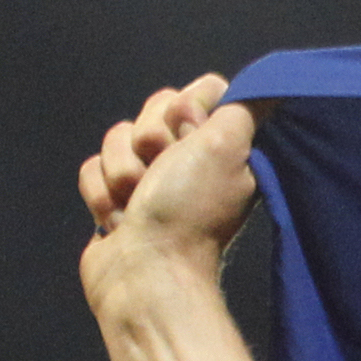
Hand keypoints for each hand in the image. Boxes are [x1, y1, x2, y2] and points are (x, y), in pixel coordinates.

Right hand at [79, 76, 258, 311]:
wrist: (147, 273)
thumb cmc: (189, 213)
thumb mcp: (227, 147)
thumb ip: (242, 109)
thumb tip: (268, 87)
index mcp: (222, 153)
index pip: (190, 97)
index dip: (182, 112)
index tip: (190, 139)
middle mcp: (189, 166)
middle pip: (150, 114)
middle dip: (147, 142)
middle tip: (161, 175)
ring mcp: (151, 184)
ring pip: (116, 139)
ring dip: (122, 172)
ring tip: (140, 205)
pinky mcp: (118, 201)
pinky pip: (93, 169)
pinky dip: (101, 194)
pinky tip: (121, 221)